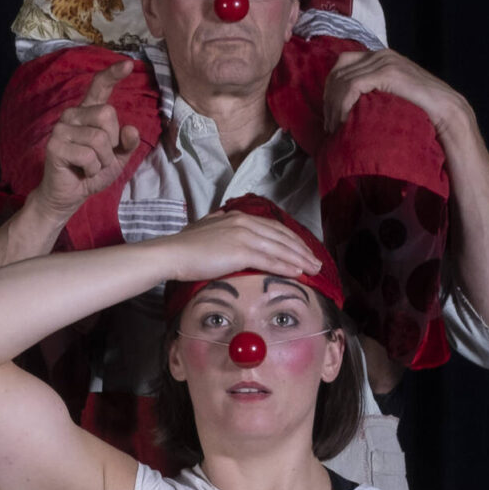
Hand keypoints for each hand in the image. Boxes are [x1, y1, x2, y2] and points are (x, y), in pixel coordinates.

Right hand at [35, 62, 143, 222]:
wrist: (70, 195)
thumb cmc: (92, 172)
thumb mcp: (117, 158)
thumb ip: (127, 143)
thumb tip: (131, 129)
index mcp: (88, 113)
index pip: (100, 87)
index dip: (113, 74)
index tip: (128, 64)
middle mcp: (73, 114)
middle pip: (107, 115)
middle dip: (112, 143)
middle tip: (100, 157)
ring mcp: (62, 128)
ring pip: (99, 139)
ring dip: (103, 161)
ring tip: (91, 166)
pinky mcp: (55, 145)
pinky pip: (88, 155)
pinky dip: (92, 169)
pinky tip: (81, 171)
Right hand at [162, 201, 323, 288]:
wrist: (172, 253)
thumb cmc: (185, 246)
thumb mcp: (206, 228)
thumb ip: (218, 223)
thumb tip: (223, 217)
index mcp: (238, 217)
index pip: (273, 227)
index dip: (291, 239)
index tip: (303, 250)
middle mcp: (244, 223)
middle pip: (281, 236)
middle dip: (301, 250)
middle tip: (316, 262)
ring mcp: (243, 236)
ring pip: (279, 248)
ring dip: (299, 259)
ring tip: (313, 269)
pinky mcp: (240, 251)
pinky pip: (269, 260)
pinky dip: (286, 266)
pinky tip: (297, 272)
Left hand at [321, 48, 464, 139]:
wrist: (446, 111)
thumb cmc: (421, 109)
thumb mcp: (392, 95)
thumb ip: (374, 91)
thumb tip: (350, 105)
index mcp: (380, 56)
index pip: (341, 64)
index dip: (330, 89)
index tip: (330, 114)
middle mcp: (380, 54)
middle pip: (338, 71)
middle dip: (329, 100)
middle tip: (330, 126)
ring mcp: (384, 61)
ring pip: (342, 79)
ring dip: (334, 106)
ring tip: (336, 128)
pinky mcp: (387, 72)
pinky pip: (352, 86)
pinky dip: (343, 104)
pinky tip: (345, 121)